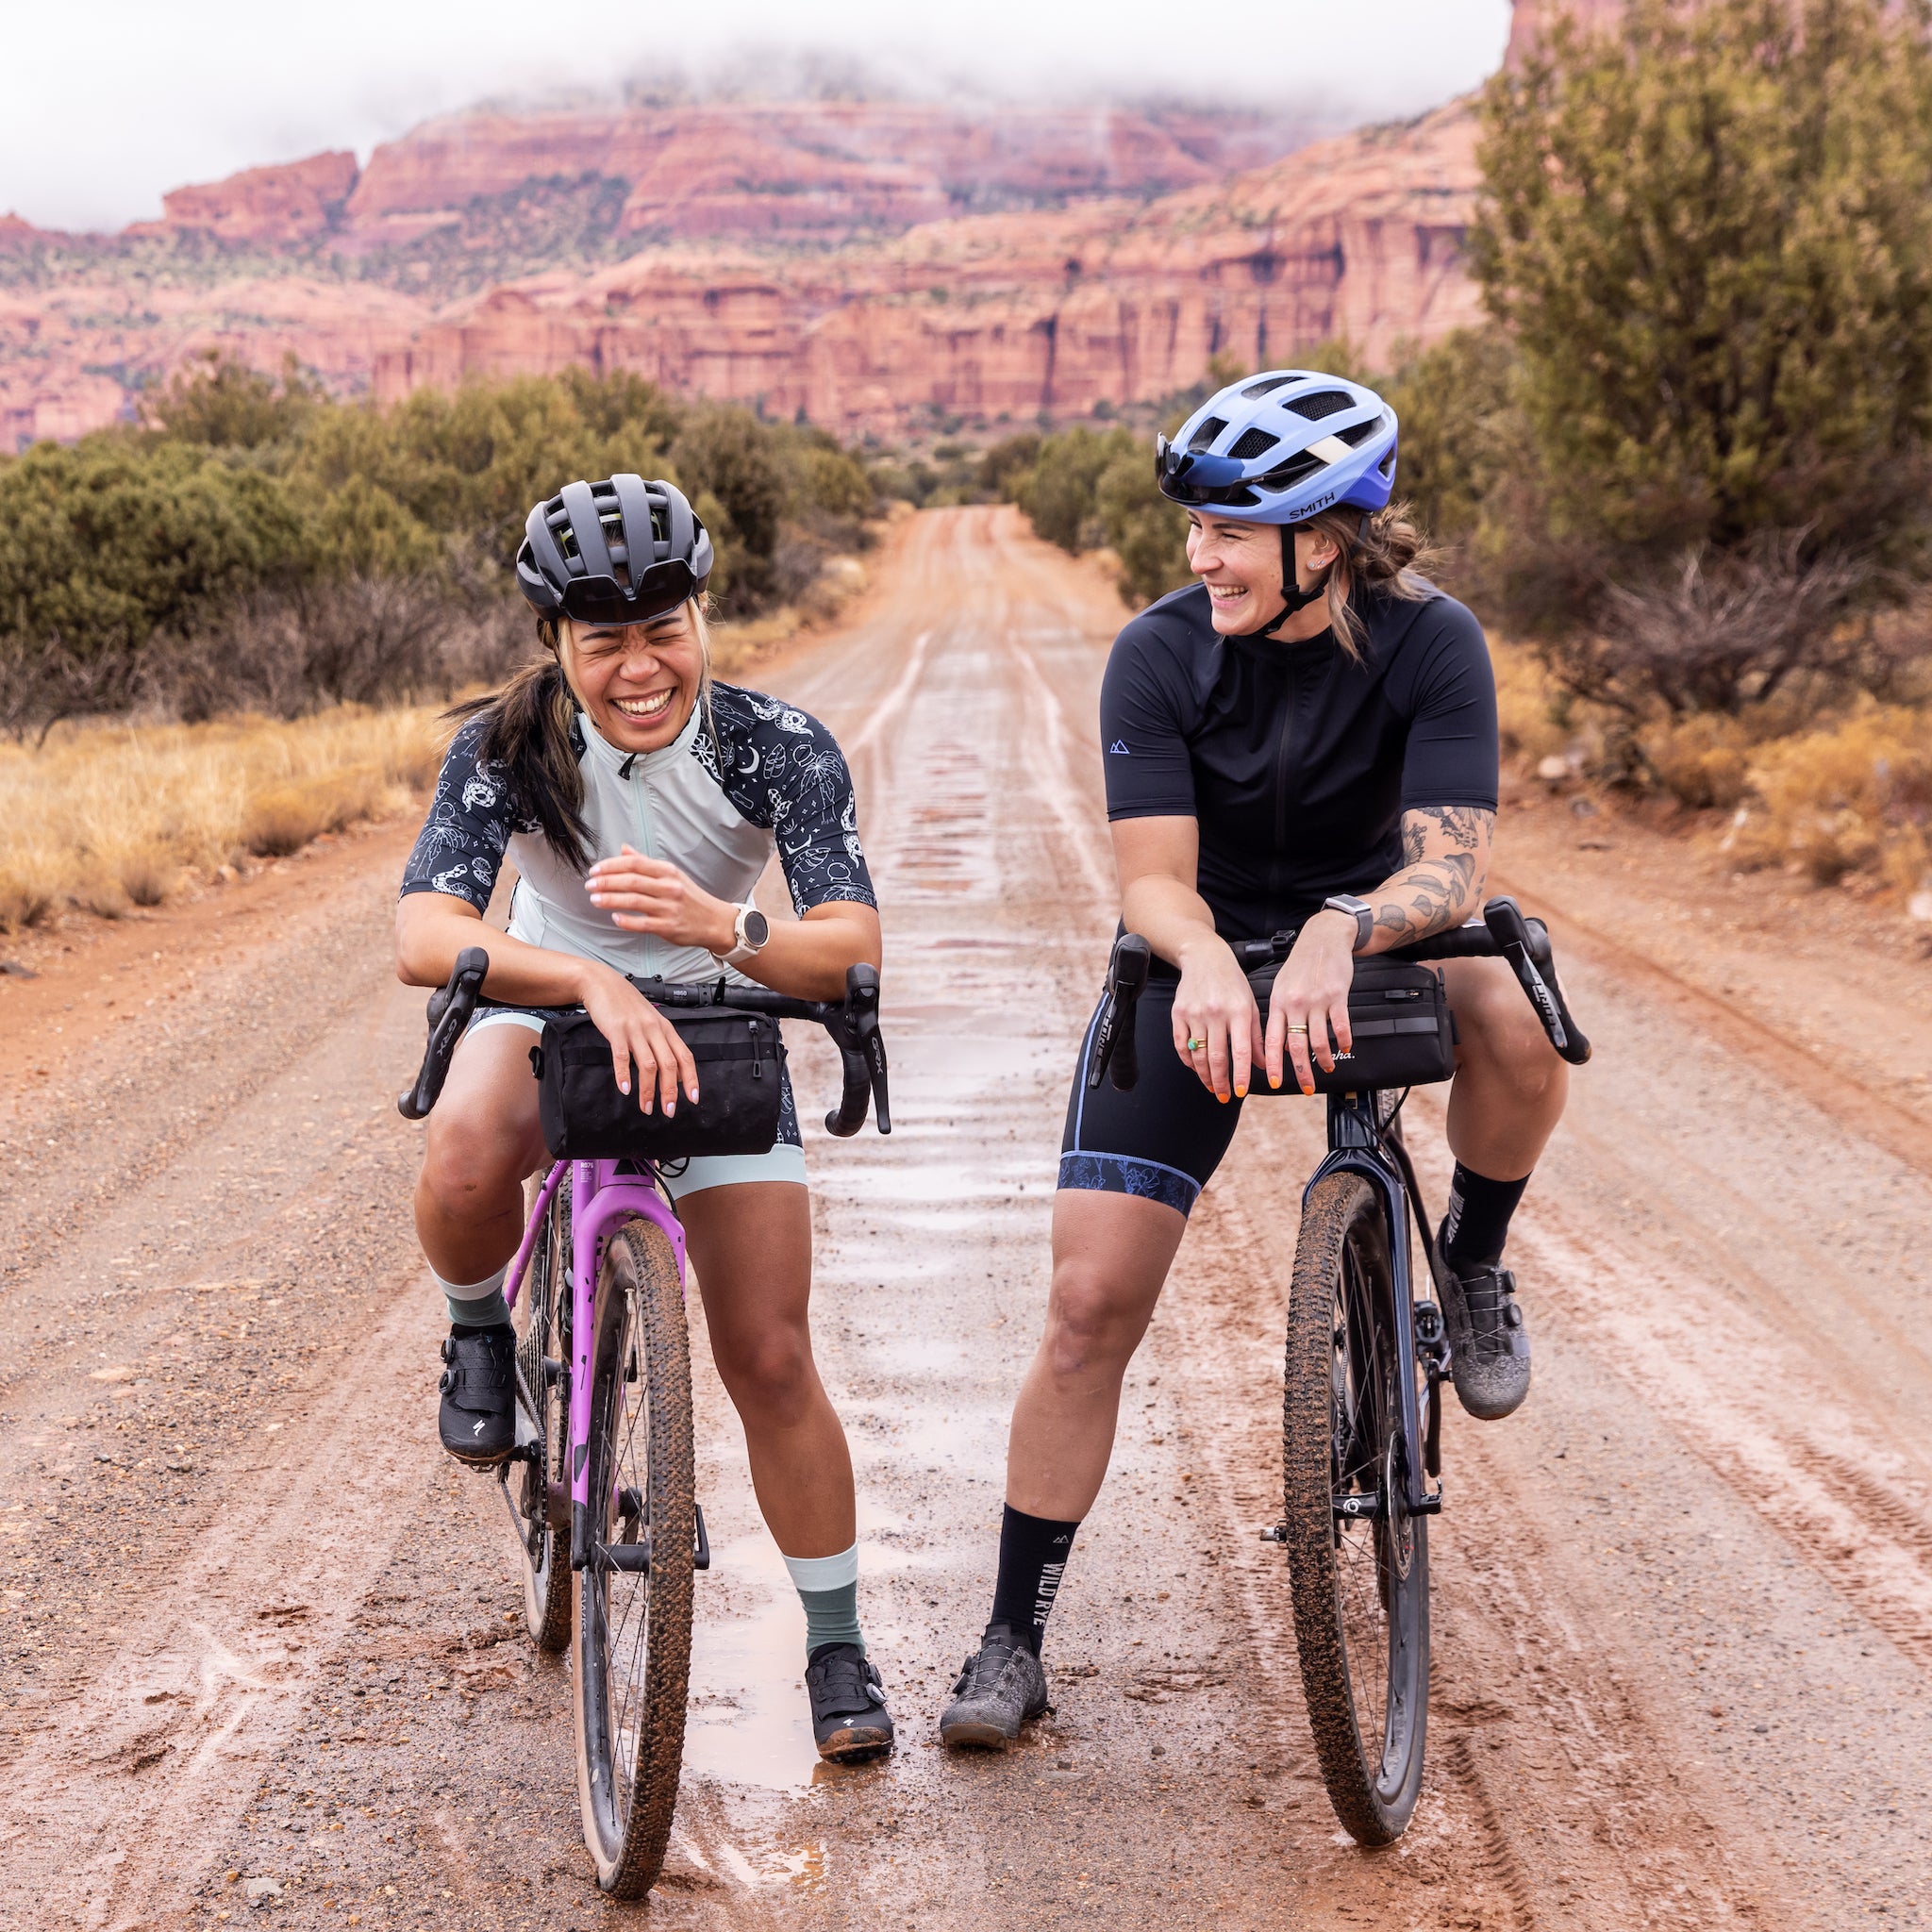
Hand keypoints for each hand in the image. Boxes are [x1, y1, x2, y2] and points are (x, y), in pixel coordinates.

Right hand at [577, 964, 699, 1115]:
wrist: (602, 983)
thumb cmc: (627, 1005)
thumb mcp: (651, 1021)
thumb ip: (661, 1043)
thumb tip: (673, 1072)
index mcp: (666, 1029)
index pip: (685, 1057)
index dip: (691, 1079)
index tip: (693, 1098)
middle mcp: (654, 1030)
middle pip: (669, 1064)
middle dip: (670, 1091)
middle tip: (668, 1111)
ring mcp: (636, 1030)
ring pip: (648, 1064)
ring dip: (648, 1089)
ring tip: (646, 1107)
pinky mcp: (616, 1030)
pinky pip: (622, 1056)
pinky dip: (624, 1074)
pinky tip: (625, 1090)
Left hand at [585, 845, 735, 952]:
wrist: (714, 921)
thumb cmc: (690, 898)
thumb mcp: (671, 875)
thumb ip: (646, 863)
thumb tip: (624, 849)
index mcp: (668, 871)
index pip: (634, 863)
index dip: (611, 865)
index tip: (595, 870)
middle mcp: (669, 887)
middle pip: (631, 881)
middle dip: (606, 882)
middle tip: (590, 885)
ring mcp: (669, 907)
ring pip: (633, 901)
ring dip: (610, 900)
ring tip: (595, 899)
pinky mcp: (668, 927)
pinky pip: (642, 923)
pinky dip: (626, 921)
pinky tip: (614, 918)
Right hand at [1171, 936, 1265, 1102]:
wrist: (1204, 957)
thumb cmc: (1232, 982)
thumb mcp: (1251, 1004)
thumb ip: (1256, 1035)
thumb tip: (1263, 1064)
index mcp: (1239, 1011)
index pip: (1240, 1051)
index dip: (1240, 1074)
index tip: (1240, 1092)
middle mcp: (1216, 1013)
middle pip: (1215, 1057)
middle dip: (1221, 1082)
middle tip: (1225, 1096)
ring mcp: (1195, 1013)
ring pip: (1197, 1054)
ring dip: (1204, 1075)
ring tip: (1212, 1087)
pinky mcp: (1178, 1013)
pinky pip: (1180, 1044)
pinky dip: (1188, 1060)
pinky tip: (1196, 1068)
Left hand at [1265, 910, 1356, 1096]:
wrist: (1323, 938)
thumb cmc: (1301, 965)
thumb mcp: (1282, 987)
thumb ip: (1280, 1015)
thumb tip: (1281, 1046)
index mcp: (1278, 1003)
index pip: (1271, 1040)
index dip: (1272, 1064)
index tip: (1274, 1082)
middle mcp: (1295, 1004)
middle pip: (1296, 1046)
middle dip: (1301, 1071)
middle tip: (1307, 1088)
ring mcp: (1316, 1000)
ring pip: (1319, 1039)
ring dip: (1324, 1059)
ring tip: (1328, 1068)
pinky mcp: (1337, 996)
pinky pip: (1340, 1025)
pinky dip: (1343, 1040)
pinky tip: (1344, 1047)